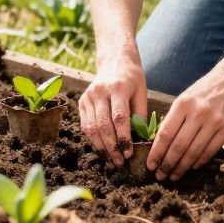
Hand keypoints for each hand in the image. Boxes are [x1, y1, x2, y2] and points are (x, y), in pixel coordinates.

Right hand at [79, 50, 147, 166]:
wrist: (114, 61)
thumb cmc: (132, 78)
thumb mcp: (142, 91)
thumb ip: (140, 114)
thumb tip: (140, 140)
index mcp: (118, 87)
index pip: (119, 117)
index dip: (123, 137)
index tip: (129, 153)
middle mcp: (100, 92)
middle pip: (103, 125)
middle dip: (112, 147)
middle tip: (120, 161)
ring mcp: (88, 96)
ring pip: (91, 128)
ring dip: (101, 147)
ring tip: (111, 159)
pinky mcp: (82, 101)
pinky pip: (85, 125)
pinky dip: (93, 140)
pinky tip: (102, 149)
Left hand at [147, 67, 223, 180]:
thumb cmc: (203, 90)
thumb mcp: (184, 98)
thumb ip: (173, 119)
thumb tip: (160, 145)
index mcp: (183, 104)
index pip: (166, 133)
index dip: (157, 152)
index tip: (150, 164)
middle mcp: (198, 113)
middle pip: (179, 146)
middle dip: (167, 164)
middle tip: (160, 176)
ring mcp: (214, 122)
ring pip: (194, 151)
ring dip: (182, 167)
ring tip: (174, 176)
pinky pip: (210, 150)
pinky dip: (199, 161)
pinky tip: (191, 167)